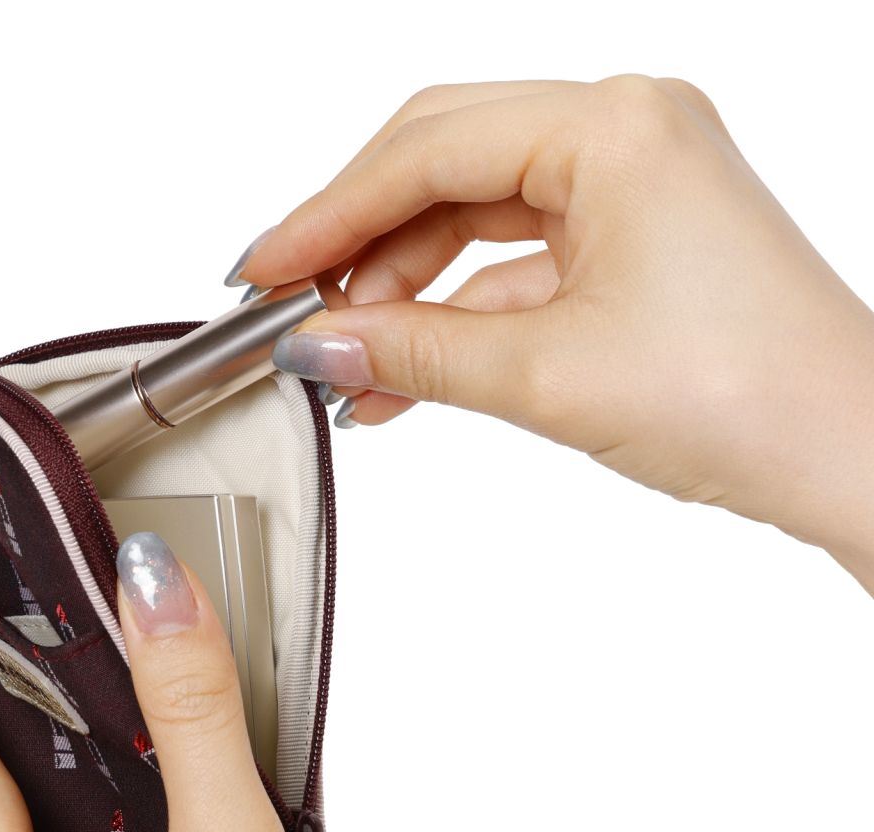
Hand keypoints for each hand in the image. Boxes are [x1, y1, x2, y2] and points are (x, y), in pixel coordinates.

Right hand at [231, 76, 873, 592]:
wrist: (845, 457)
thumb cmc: (746, 398)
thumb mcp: (546, 374)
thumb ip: (414, 350)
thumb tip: (314, 342)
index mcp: (614, 128)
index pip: (426, 151)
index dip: (327, 215)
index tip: (261, 270)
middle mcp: (626, 134)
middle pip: (443, 166)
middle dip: (358, 244)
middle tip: (288, 306)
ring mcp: (632, 186)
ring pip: (473, 219)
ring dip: (402, 291)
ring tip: (343, 362)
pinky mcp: (635, 242)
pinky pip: (514, 264)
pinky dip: (455, 316)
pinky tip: (401, 369)